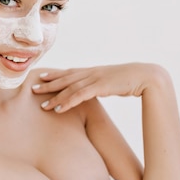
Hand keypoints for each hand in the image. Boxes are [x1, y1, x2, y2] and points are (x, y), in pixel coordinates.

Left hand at [32, 63, 165, 111]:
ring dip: (54, 96)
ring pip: (69, 87)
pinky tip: (58, 109)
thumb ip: (102, 84)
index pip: (70, 71)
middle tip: (32, 88)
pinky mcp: (100, 86)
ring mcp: (95, 78)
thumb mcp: (113, 81)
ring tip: (42, 105)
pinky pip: (80, 95)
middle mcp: (91, 72)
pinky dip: (68, 102)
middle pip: (65, 78)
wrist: (148, 76)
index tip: (41, 76)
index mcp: (94, 71)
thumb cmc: (132, 80)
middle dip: (48, 83)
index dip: (54, 74)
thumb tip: (97, 89)